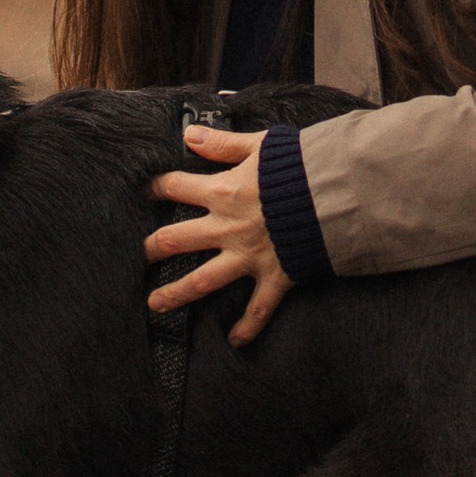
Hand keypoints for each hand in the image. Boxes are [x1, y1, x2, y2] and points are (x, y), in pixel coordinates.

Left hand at [146, 124, 292, 347]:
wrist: (338, 194)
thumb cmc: (301, 166)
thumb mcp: (260, 144)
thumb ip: (223, 143)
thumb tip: (189, 134)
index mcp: (223, 192)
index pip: (176, 186)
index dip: (157, 187)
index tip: (145, 192)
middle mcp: (228, 227)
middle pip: (177, 239)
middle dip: (152, 248)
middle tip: (137, 256)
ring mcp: (249, 256)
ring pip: (202, 280)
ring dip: (176, 293)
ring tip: (154, 303)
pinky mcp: (274, 276)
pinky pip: (257, 309)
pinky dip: (247, 328)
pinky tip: (234, 342)